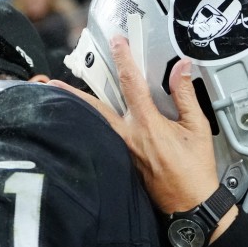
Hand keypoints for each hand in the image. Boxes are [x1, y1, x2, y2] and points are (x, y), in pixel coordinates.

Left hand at [52, 37, 219, 213]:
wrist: (190, 204)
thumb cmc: (195, 171)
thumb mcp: (197, 128)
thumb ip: (186, 96)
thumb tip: (181, 70)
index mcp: (147, 125)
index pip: (131, 84)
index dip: (124, 59)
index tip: (118, 42)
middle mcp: (129, 137)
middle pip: (95, 108)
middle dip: (72, 93)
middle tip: (51, 81)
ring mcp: (123, 151)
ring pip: (96, 124)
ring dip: (78, 111)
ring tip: (60, 100)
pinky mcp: (123, 162)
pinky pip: (104, 139)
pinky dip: (93, 129)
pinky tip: (87, 125)